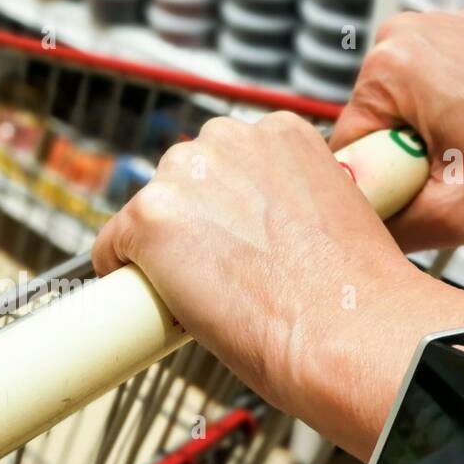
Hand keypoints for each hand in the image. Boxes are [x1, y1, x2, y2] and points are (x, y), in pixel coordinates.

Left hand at [92, 112, 463, 458]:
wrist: (345, 330)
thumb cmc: (352, 294)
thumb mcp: (335, 216)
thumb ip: (290, 205)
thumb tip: (260, 234)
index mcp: (281, 132)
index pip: (226, 163)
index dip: (225, 209)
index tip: (233, 242)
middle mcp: (229, 139)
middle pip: (182, 180)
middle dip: (191, 223)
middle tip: (218, 274)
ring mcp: (184, 177)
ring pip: (148, 213)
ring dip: (160, 249)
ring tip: (199, 294)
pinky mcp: (149, 218)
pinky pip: (111, 247)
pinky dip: (122, 273)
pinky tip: (152, 301)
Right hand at [330, 11, 463, 251]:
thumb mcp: (458, 213)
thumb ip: (392, 229)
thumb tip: (355, 234)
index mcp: (388, 68)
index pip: (346, 150)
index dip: (380, 186)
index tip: (427, 192)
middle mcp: (402, 37)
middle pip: (372, 129)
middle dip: (406, 163)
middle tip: (460, 176)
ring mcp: (431, 30)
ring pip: (399, 115)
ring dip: (428, 144)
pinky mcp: (457, 36)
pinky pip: (426, 94)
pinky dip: (448, 121)